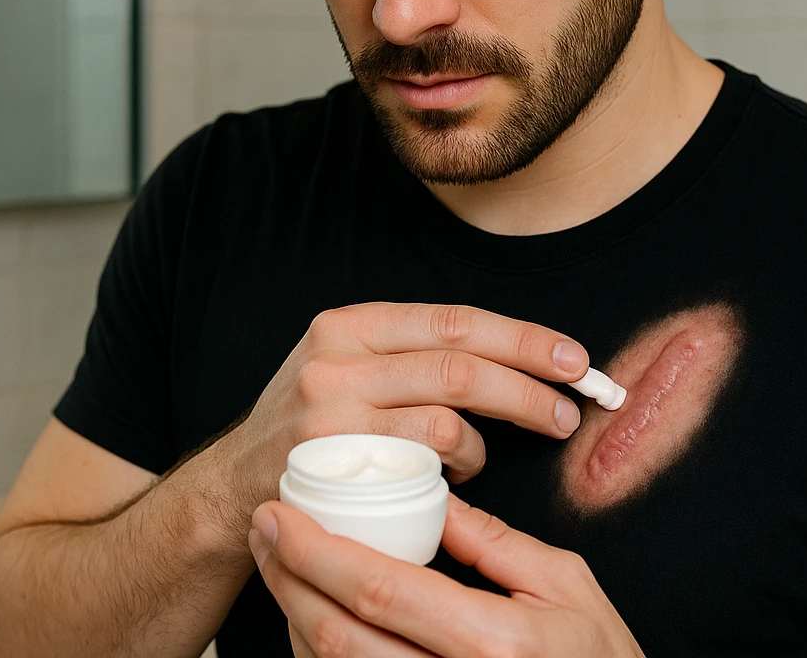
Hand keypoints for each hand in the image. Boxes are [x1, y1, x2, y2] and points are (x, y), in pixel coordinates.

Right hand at [210, 303, 589, 545]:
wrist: (234, 488)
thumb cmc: (314, 429)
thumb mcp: (351, 367)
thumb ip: (414, 354)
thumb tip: (515, 355)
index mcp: (352, 324)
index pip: (455, 319)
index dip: (522, 338)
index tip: (572, 358)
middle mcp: (337, 357)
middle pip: (459, 363)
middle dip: (527, 385)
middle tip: (569, 409)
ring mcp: (330, 411)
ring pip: (445, 415)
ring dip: (491, 439)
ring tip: (496, 453)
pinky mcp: (331, 463)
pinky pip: (419, 463)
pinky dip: (454, 469)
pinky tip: (455, 477)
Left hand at [247, 492, 646, 657]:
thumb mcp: (565, 585)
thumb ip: (493, 542)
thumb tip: (431, 498)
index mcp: (490, 643)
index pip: (378, 588)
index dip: (316, 550)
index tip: (283, 513)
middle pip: (335, 635)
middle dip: (287, 577)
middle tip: (265, 529)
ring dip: (294, 613)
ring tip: (282, 562)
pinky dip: (320, 651)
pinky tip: (314, 613)